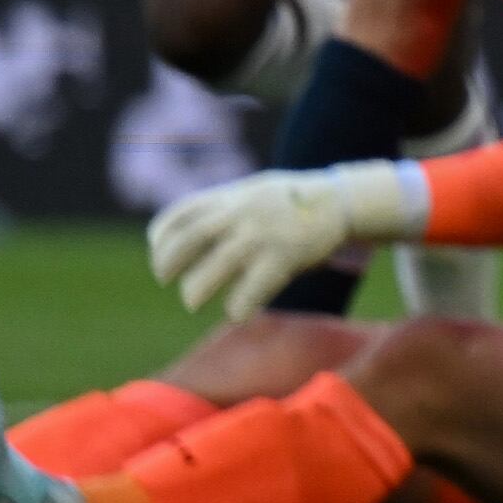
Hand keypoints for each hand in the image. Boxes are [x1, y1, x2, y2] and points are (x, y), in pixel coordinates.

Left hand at [145, 161, 425, 320]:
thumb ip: (221, 207)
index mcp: (230, 197)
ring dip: (193, 294)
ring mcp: (259, 238)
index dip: (159, 238)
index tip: (159, 253)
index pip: (178, 215)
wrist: (342, 200)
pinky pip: (245, 296)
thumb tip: (183, 233)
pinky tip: (239, 311)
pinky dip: (236, 309)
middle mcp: (240, 214)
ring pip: (207, 275)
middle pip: (185, 243)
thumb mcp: (253, 191)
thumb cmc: (292, 201)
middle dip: (165, 265)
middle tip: (167, 279)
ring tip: (194, 302)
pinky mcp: (281, 260)